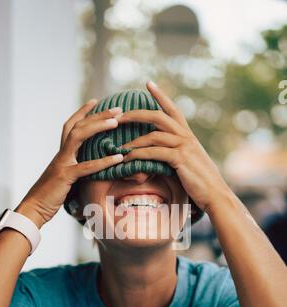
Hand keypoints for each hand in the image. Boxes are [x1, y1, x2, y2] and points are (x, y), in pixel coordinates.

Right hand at [15, 101, 123, 227]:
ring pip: (78, 136)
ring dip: (98, 127)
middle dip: (98, 114)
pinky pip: (86, 166)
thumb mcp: (64, 179)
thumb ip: (74, 169)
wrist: (34, 209)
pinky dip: (103, 162)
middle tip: (118, 108)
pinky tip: (119, 158)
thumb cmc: (50, 196)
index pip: (71, 125)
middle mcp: (61, 154)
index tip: (95, 101)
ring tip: (116, 122)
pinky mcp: (65, 177)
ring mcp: (62, 163)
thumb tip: (88, 169)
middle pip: (78, 126)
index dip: (82, 112)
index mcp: (61, 153)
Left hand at [118, 81, 231, 211]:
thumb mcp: (190, 164)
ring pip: (154, 134)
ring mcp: (184, 146)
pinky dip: (139, 155)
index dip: (161, 96)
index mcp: (188, 136)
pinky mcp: (180, 159)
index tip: (149, 83)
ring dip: (134, 141)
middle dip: (137, 114)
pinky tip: (128, 159)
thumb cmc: (201, 183)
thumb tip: (163, 157)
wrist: (215, 195)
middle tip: (120, 115)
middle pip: (158, 116)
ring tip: (120, 147)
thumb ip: (177, 156)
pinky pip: (154, 152)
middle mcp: (186, 137)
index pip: (173, 110)